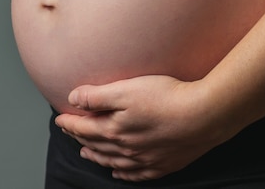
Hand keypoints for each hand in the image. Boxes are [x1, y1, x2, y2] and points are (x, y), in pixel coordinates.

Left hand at [54, 75, 233, 181]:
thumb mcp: (125, 90)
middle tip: (69, 132)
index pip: (83, 127)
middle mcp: (126, 148)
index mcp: (114, 130)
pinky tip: (119, 172)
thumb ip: (96, 96)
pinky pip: (136, 174)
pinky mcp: (163, 163)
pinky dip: (123, 174)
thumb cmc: (165, 98)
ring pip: (112, 161)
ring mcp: (145, 159)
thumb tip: (72, 99)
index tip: (59, 119)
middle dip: (79, 137)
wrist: (205, 115)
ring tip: (85, 152)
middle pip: (95, 144)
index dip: (69, 123)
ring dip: (96, 156)